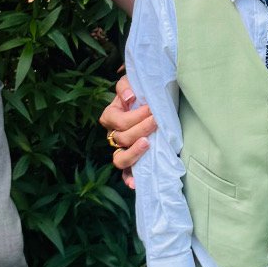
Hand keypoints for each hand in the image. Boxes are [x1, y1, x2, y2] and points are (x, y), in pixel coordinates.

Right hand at [100, 71, 157, 186]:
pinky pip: (126, 174)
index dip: (134, 116)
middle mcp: (113, 135)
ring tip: (147, 144)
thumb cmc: (141, 93)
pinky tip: (136, 184)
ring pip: (119, 159)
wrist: (152, 103)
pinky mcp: (132, 161)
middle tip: (156, 120)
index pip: (118, 121)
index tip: (152, 108)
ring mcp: (122, 150)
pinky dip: (129, 180)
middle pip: (122, 138)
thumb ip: (126, 86)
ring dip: (134, 153)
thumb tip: (130, 98)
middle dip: (141, 128)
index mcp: (110, 116)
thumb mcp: (132, 83)